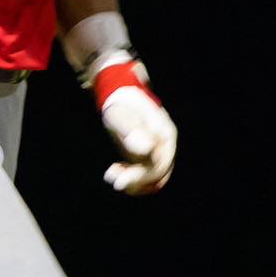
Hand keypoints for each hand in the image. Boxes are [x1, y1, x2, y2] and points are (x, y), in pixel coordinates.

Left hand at [92, 56, 176, 194]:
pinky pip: (144, 173)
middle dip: (134, 181)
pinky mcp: (147, 153)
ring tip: (110, 173)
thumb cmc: (119, 102)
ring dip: (132, 182)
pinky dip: (131, 177)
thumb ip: (132, 130)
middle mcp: (165, 144)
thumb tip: (148, 148)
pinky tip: (114, 169)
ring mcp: (157, 149)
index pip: (159, 165)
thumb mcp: (120, 114)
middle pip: (157, 174)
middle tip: (110, 175)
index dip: (141, 177)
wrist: (118, 94)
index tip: (119, 181)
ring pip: (152, 178)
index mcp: (165, 134)